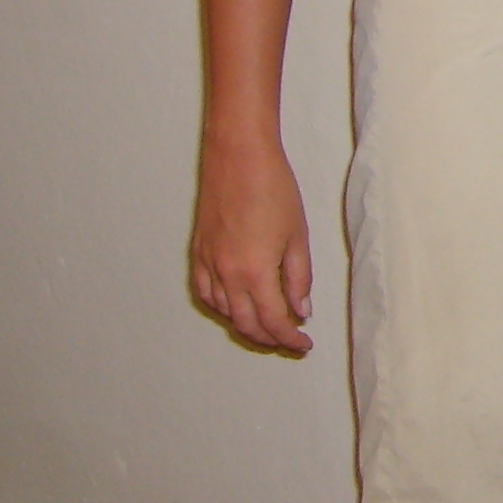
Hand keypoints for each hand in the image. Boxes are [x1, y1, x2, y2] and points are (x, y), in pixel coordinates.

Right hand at [191, 136, 314, 353]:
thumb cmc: (273, 189)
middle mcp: (226, 274)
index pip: (272, 321)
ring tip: (267, 327)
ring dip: (245, 325)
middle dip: (269, 338)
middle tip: (289, 342)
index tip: (303, 345)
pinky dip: (221, 307)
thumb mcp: (297, 236)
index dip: (289, 339)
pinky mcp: (198, 251)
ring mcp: (208, 263)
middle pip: (246, 323)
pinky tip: (234, 306)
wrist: (238, 157)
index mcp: (255, 272)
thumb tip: (300, 310)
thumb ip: (298, 278)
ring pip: (224, 311)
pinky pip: (206, 292)